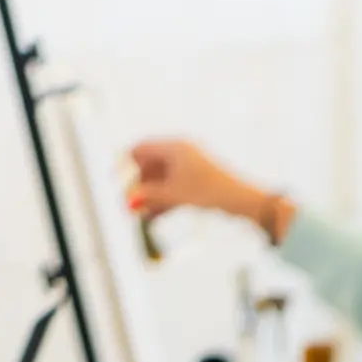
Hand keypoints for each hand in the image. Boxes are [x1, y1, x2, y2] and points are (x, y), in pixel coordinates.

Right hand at [127, 138, 282, 236]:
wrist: (245, 201)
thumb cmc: (211, 192)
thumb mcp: (174, 195)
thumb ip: (149, 196)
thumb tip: (128, 200)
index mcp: (174, 146)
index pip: (139, 149)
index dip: (125, 166)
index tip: (116, 184)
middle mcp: (182, 151)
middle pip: (150, 165)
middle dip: (139, 185)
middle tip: (129, 205)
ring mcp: (191, 166)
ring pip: (163, 178)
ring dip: (151, 195)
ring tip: (140, 215)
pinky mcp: (199, 180)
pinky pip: (176, 186)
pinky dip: (165, 198)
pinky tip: (156, 215)